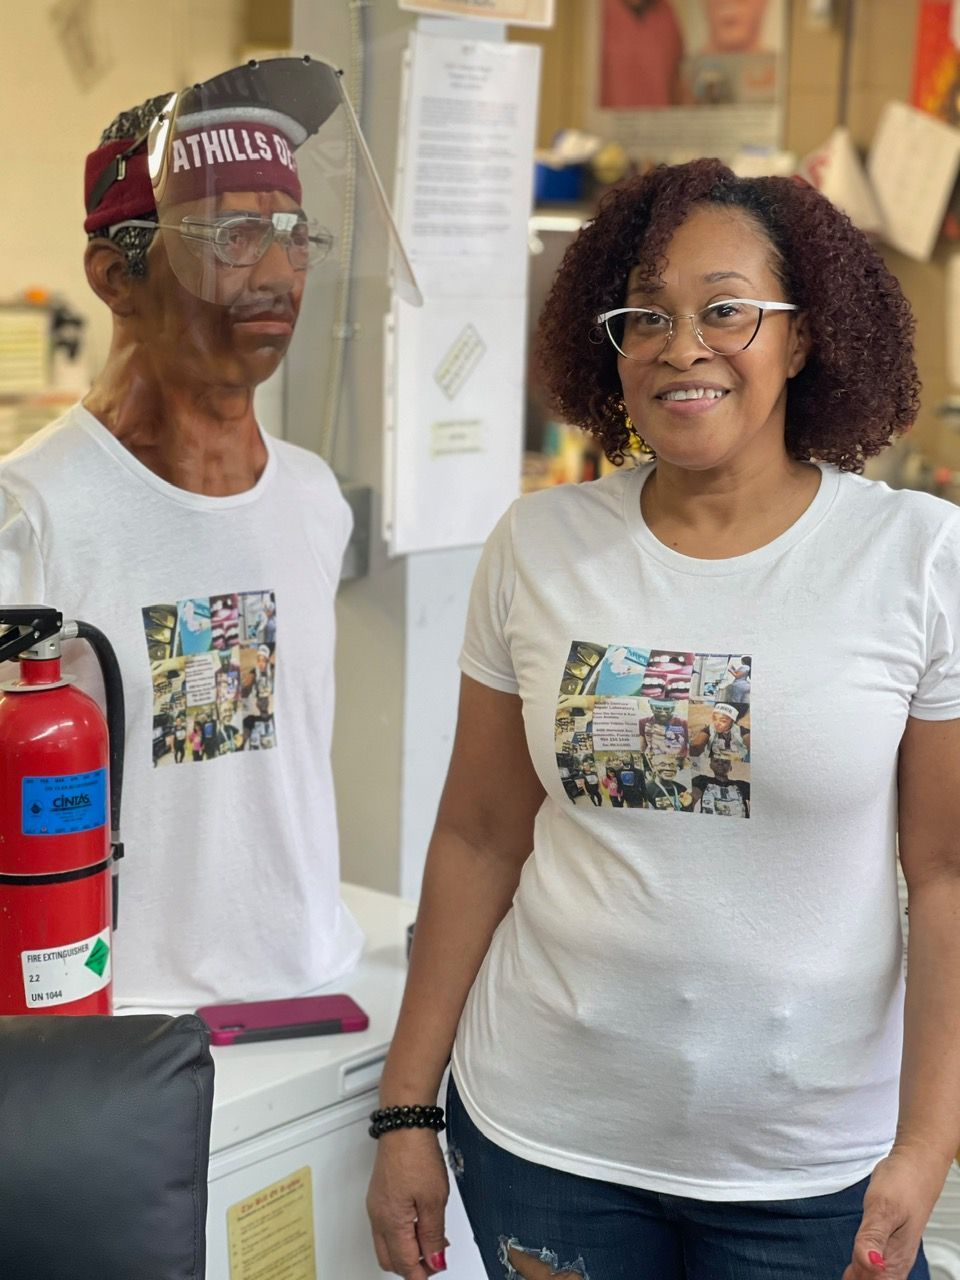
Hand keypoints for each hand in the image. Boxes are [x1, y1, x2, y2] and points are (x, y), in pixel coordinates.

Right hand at [367, 1130, 449, 1278]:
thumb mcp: (434, 1199)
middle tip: (436, 1259)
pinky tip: (419, 1225)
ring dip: (408, 1250)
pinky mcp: (379, 1195)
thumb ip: (434, 1235)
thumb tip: (434, 1261)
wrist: (404, 1124)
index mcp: (391, 1223)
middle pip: (391, 1260)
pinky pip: (386, 1227)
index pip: (404, 1264)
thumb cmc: (416, 1155)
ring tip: (433, 1241)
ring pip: (387, 1244)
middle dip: (412, 1266)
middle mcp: (378, 1218)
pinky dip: (402, 1234)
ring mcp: (376, 1206)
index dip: (422, 1274)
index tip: (438, 1269)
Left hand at [841, 1147, 947, 1278]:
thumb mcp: (882, 1207)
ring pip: (869, 1278)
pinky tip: (851, 1269)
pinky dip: (858, 1269)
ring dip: (856, 1275)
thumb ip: (873, 1236)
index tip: (847, 1271)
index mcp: (894, 1260)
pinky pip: (870, 1267)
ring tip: (847, 1270)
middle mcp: (894, 1263)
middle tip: (845, 1268)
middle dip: (855, 1277)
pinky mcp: (884, 1245)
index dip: (858, 1279)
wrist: (914, 1168)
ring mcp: (889, 1255)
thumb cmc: (902, 1184)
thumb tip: (869, 1263)